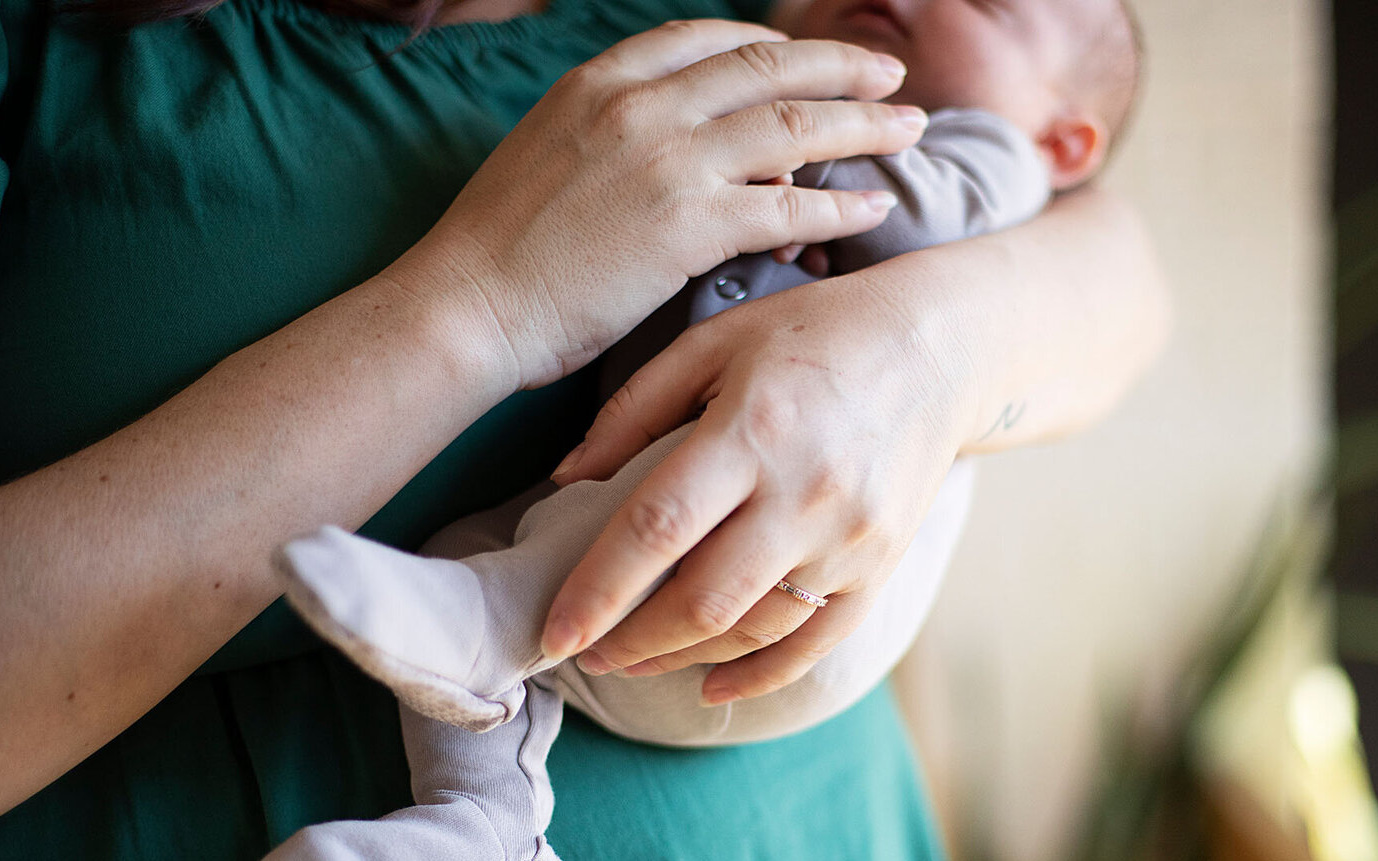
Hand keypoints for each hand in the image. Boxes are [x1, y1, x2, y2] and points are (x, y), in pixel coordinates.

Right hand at [389, 19, 927, 389]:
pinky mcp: (689, 225)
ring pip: (794, 124)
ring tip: (909, 130)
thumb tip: (669, 146)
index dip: (771, 47)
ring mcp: (669, 161)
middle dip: (840, 66)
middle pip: (768, 67)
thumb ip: (611, 133)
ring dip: (864, 124)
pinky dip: (840, 203)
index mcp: (601, 81)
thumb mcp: (547, 152)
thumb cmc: (498, 248)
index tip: (806, 59)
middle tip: (888, 75)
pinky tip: (873, 206)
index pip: (708, 39)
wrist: (468, 303)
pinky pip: (789, 203)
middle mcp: (643, 105)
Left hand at [539, 267, 975, 703]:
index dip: (599, 589)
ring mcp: (850, 539)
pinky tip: (711, 686)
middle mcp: (806, 494)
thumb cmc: (812, 334)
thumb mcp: (714, 341)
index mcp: (753, 430)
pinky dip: (759, 675)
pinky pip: (816, 644)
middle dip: (633, 641)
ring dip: (682, 658)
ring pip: (754, 629)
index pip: (658, 528)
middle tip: (585, 654)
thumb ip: (633, 409)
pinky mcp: (880, 566)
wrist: (941, 349)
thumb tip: (562, 478)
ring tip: (632, 659)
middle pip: (705, 599)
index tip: (553, 632)